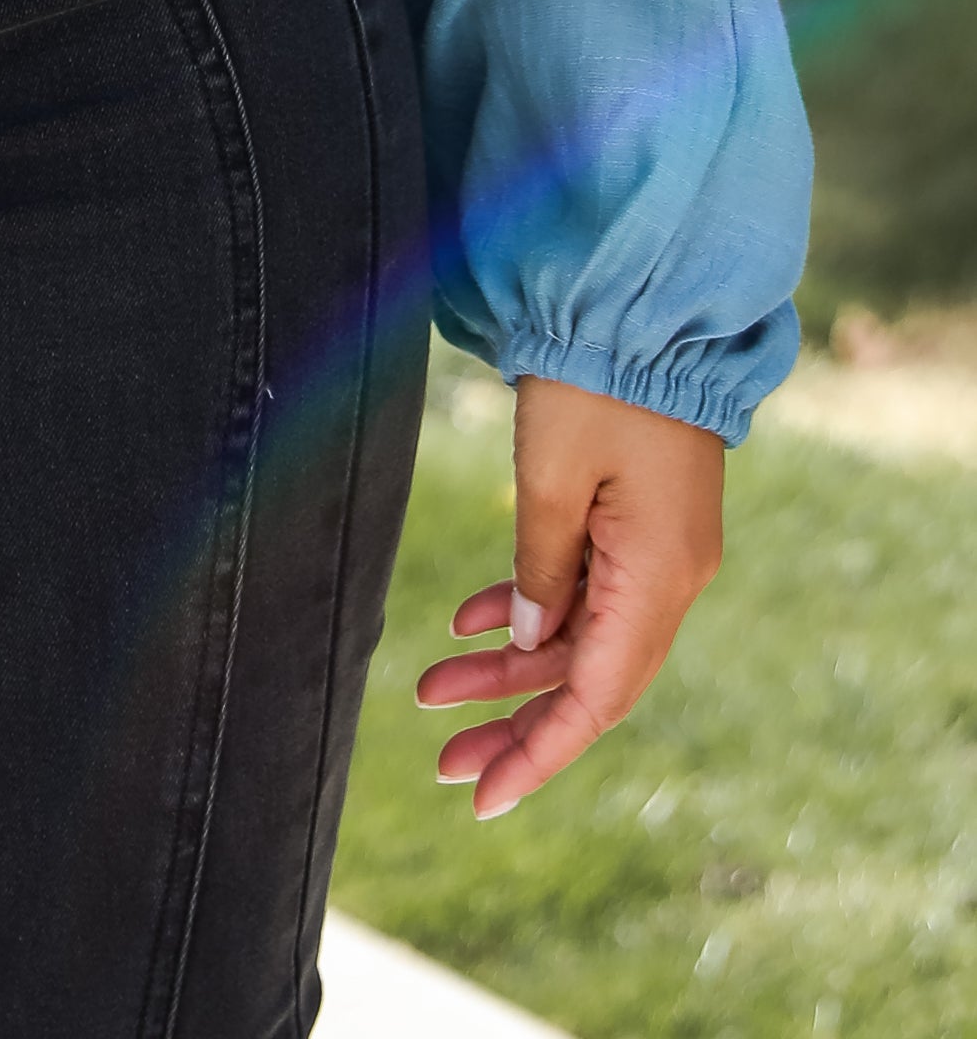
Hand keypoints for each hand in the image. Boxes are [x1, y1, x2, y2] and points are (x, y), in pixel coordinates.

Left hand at [417, 376, 723, 817]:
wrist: (644, 302)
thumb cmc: (596, 379)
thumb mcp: (551, 473)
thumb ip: (540, 565)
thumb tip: (532, 641)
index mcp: (658, 578)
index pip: (596, 699)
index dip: (540, 755)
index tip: (484, 798)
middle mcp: (669, 577)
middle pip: (588, 680)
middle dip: (515, 725)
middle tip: (443, 764)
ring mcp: (657, 549)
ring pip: (578, 636)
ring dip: (510, 666)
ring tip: (432, 693)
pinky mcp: (640, 520)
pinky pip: (582, 588)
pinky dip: (528, 606)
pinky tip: (469, 621)